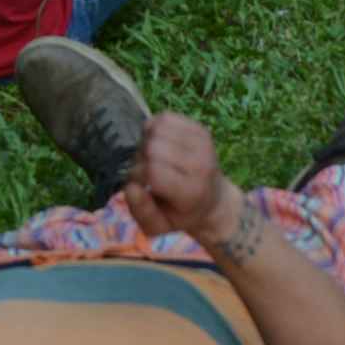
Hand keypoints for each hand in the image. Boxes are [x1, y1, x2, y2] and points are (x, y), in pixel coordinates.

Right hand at [125, 112, 241, 243]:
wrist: (213, 200)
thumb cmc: (180, 214)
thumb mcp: (158, 226)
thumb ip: (141, 211)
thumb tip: (131, 187)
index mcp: (191, 191)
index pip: (152, 171)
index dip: (138, 175)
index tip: (142, 184)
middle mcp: (200, 164)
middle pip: (152, 147)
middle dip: (140, 158)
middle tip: (147, 172)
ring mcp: (203, 143)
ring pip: (156, 129)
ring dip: (146, 142)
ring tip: (153, 158)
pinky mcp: (200, 129)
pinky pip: (164, 118)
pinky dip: (155, 129)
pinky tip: (161, 145)